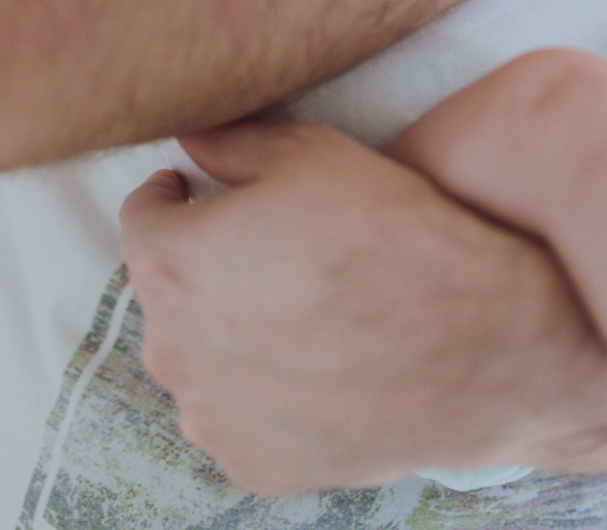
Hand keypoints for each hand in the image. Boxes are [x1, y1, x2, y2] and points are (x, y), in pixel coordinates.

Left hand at [119, 118, 606, 493]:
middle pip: (167, 293)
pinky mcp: (250, 464)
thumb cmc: (389, 234)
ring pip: (198, 360)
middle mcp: (174, 346)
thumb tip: (191, 142)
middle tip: (264, 247)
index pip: (140, 220)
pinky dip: (258, 389)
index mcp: (175, 261)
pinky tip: (313, 361)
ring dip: (227, 331)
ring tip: (297, 309)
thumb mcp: (312, 154)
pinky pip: (235, 416)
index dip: (166, 196)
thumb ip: (233, 145)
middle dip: (202, 265)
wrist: (466, 342)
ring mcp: (211, 416)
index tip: (188, 189)